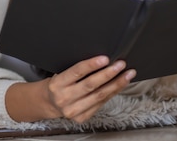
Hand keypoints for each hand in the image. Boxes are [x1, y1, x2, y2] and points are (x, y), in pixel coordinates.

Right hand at [5, 56, 135, 122]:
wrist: (49, 103)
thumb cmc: (58, 84)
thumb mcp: (61, 73)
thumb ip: (76, 70)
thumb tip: (100, 60)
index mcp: (57, 84)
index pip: (76, 72)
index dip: (92, 64)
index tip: (105, 58)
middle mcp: (64, 98)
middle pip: (91, 85)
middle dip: (108, 74)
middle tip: (120, 64)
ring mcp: (73, 110)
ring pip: (99, 96)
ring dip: (116, 84)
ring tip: (127, 75)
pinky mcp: (82, 117)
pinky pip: (100, 104)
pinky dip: (112, 93)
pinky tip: (119, 85)